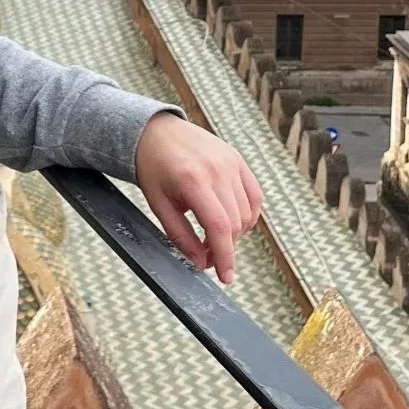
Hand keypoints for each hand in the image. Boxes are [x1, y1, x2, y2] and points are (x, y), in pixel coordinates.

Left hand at [132, 112, 262, 286]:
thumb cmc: (154, 168)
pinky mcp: (237, 159)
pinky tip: (231, 220)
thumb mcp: (158, 205)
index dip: (224, 257)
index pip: (219, 227)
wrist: (156, 131)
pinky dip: (248, 215)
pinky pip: (254, 196)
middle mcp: (217, 169)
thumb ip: (180, 236)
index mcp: (193, 180)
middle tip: (207, 256)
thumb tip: (201, 263)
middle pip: (234, 224)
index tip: (225, 277)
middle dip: (225, 248)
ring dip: (236, 234)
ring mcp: (231, 162)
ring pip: (247, 213)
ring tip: (214, 235)